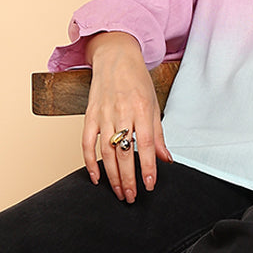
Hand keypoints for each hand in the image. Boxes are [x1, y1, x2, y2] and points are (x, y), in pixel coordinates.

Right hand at [82, 32, 171, 200]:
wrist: (115, 56)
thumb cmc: (137, 80)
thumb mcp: (153, 104)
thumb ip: (157, 135)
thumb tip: (165, 159)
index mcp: (141, 109)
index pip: (145, 144)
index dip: (147, 167)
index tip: (149, 184)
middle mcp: (122, 112)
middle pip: (123, 152)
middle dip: (128, 178)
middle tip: (132, 196)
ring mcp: (103, 114)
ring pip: (106, 152)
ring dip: (112, 176)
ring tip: (120, 192)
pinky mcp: (89, 115)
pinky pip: (86, 143)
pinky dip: (89, 162)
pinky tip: (96, 178)